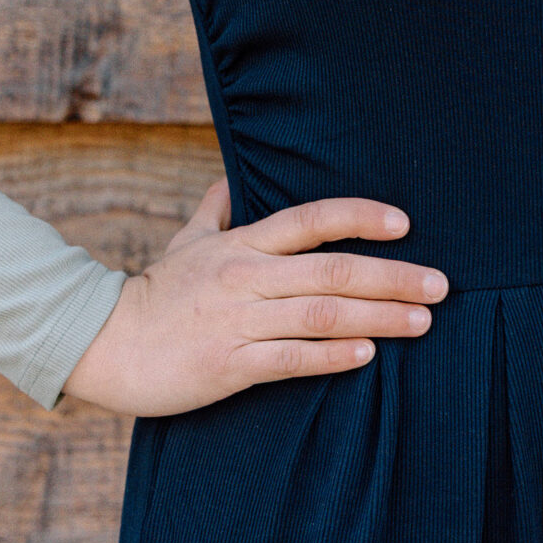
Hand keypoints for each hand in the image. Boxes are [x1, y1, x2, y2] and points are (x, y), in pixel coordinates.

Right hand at [62, 178, 446, 415]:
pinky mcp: (228, 364)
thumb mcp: (185, 243)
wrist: (103, 344)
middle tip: (440, 285)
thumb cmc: (154, 295)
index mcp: (243, 244)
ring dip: (377, 318)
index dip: (360, 217)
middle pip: (333, 271)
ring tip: (421, 322)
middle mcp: (247, 276)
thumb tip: (231, 179)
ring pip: (320, 315)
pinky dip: (330, 357)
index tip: (404, 223)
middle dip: (393, 277)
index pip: (312, 219)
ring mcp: (238, 320)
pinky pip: (288, 359)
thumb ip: (215, 211)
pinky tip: (366, 356)